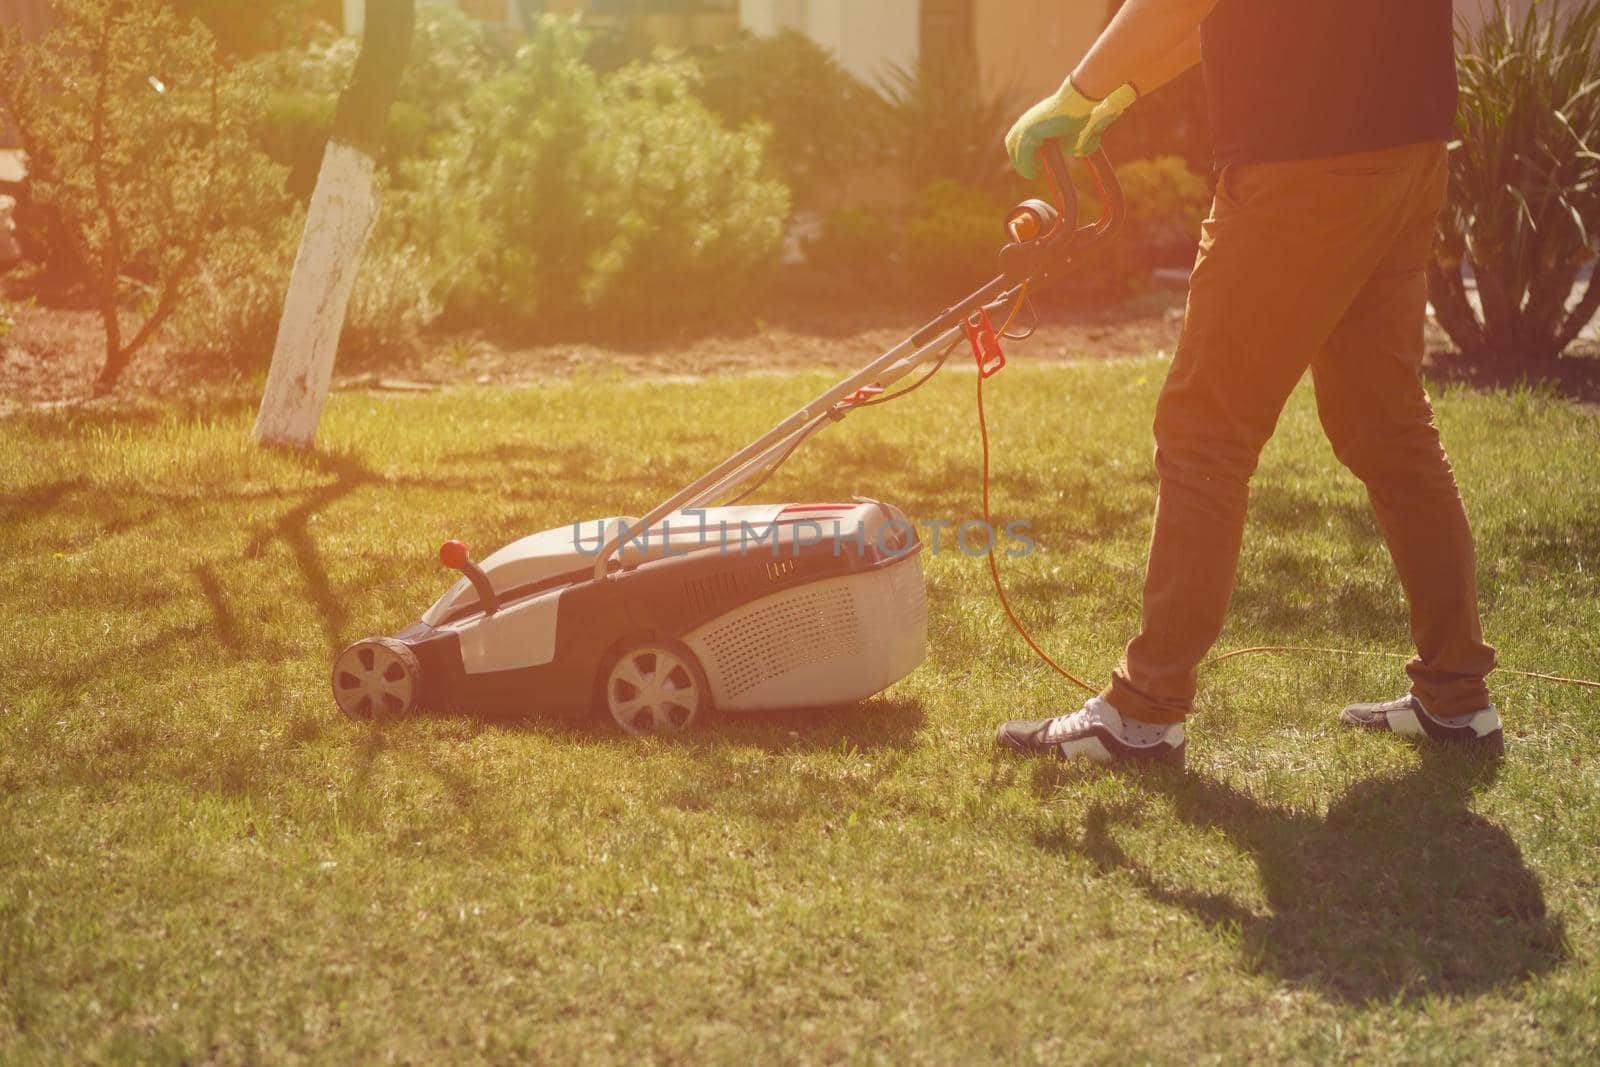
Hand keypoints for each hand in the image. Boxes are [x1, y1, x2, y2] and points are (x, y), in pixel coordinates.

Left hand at [1005, 80, 1137, 178]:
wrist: (1078, 100)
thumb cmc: (1079, 110)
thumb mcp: (1068, 126)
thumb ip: (1064, 136)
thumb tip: (1069, 149)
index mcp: (1033, 117)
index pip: (1018, 136)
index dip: (1021, 150)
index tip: (1033, 161)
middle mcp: (1026, 120)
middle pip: (1012, 142)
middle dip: (1018, 159)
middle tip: (1029, 171)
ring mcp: (1026, 125)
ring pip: (1016, 150)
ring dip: (1022, 165)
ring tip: (1031, 174)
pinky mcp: (1030, 132)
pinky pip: (1023, 154)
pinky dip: (1026, 166)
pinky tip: (1033, 173)